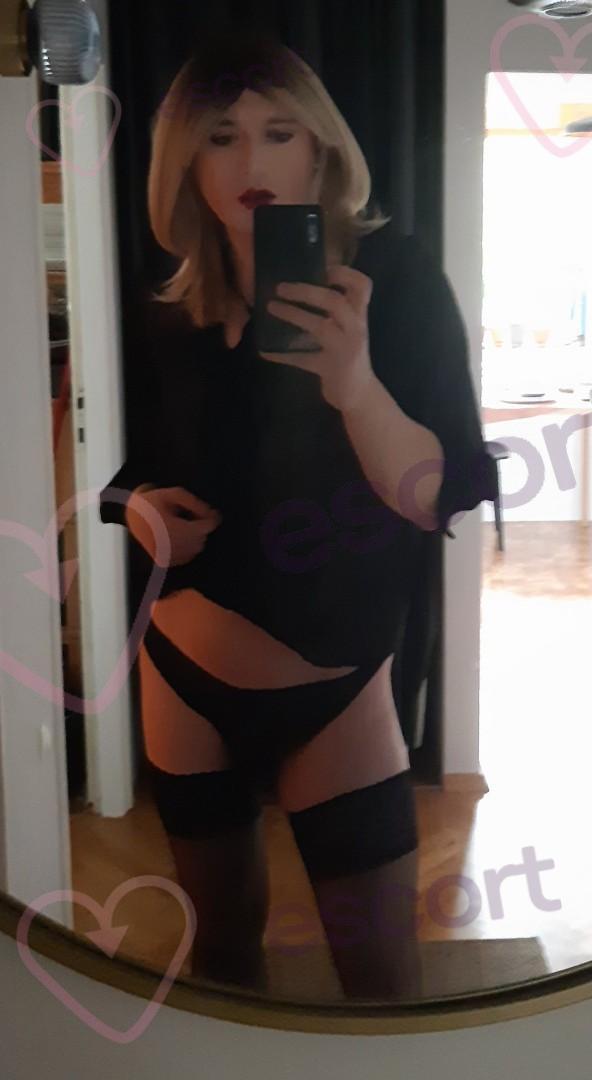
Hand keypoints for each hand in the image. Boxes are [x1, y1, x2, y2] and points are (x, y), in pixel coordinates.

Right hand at [125, 485, 221, 566]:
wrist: (127, 513)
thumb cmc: (151, 501)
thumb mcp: (173, 494)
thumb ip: (194, 503)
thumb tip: (211, 514)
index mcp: (174, 528)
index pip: (205, 529)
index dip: (210, 520)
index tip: (209, 514)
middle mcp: (172, 545)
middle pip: (201, 540)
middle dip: (200, 528)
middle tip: (192, 517)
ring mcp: (167, 555)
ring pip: (194, 550)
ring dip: (194, 538)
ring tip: (182, 525)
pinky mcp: (162, 561)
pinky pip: (184, 557)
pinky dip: (185, 548)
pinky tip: (176, 537)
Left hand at [259, 265, 375, 410]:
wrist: (361, 396)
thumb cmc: (350, 358)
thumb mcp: (349, 331)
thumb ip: (335, 314)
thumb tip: (302, 289)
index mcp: (359, 316)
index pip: (362, 287)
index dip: (344, 273)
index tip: (322, 268)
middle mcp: (355, 329)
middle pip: (335, 301)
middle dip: (307, 291)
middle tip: (281, 287)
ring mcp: (344, 349)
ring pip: (319, 326)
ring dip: (293, 314)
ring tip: (271, 307)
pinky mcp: (330, 369)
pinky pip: (302, 359)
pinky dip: (282, 355)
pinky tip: (266, 352)